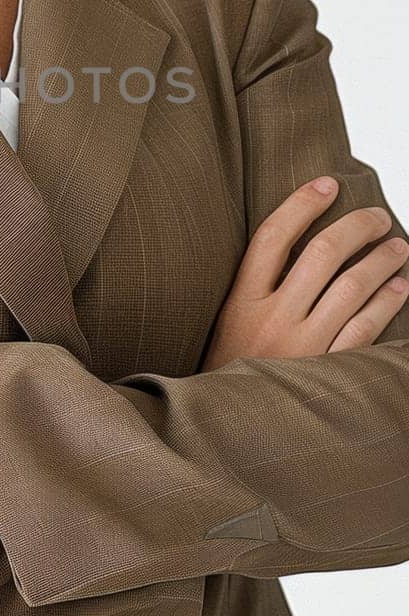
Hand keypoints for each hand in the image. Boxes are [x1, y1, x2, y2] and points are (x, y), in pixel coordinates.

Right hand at [203, 177, 408, 370]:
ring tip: (398, 245)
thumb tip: (299, 246)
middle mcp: (272, 319)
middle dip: (357, 226)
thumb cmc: (229, 373)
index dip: (303, 204)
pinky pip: (365, 328)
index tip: (327, 184)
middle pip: (322, 254)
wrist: (224, 431)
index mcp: (241, 302)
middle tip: (376, 216)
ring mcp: (302, 347)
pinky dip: (387, 303)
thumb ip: (256, 289)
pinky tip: (399, 288)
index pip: (274, 236)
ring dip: (381, 260)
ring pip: (352, 287)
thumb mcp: (228, 325)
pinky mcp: (325, 372)